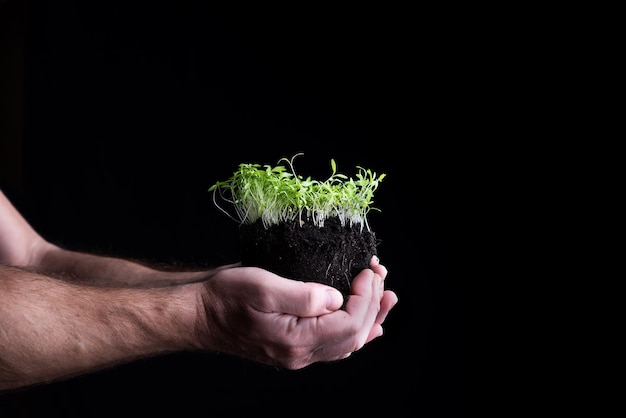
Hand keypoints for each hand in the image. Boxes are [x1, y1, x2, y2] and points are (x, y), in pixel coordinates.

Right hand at [194, 257, 397, 368]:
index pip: (349, 323)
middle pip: (354, 334)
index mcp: (296, 340)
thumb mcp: (262, 287)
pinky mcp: (294, 343)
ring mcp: (298, 352)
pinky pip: (335, 344)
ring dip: (371, 317)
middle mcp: (301, 353)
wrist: (199, 313)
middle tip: (379, 274)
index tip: (368, 270)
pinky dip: (356, 331)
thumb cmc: (224, 297)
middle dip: (373, 302)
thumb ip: (302, 295)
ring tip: (388, 297)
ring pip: (348, 341)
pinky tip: (368, 324)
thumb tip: (337, 298)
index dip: (367, 296)